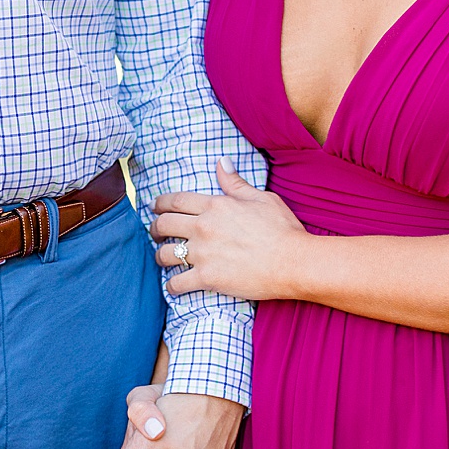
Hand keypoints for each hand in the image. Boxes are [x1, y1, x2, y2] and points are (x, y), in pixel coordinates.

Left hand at [151, 158, 310, 300]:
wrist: (294, 262)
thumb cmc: (283, 229)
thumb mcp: (261, 198)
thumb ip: (235, 182)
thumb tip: (221, 162)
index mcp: (215, 205)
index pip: (175, 200)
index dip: (160, 204)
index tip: (155, 207)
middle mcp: (204, 227)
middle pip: (163, 224)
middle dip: (154, 229)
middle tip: (155, 233)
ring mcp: (203, 253)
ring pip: (164, 254)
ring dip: (160, 257)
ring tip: (164, 259)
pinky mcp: (207, 278)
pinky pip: (177, 283)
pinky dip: (172, 286)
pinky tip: (174, 286)